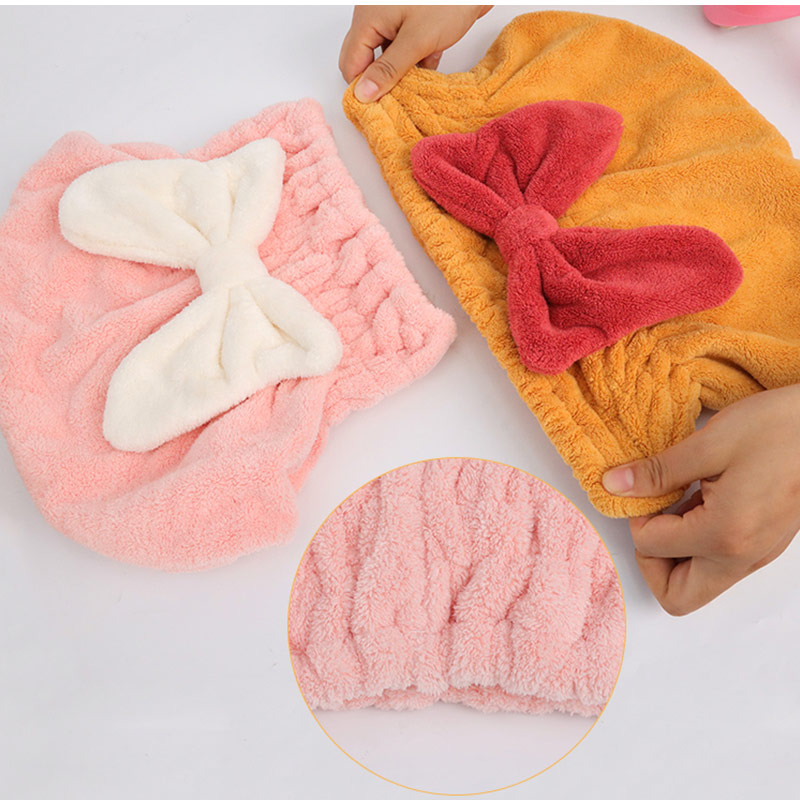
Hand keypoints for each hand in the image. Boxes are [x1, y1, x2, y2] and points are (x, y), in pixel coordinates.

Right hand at [339, 5, 491, 102]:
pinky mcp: (410, 22)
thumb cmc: (446, 1)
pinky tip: (426, 72)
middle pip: (364, 60)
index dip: (362, 88)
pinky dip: (413, 63)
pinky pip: (402, 49)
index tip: (379, 108)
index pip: (351, 63)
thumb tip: (363, 95)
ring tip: (414, 88)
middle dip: (379, 82)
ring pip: (385, 57)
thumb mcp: (417, 40)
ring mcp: (392, 19)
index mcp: (368, 18)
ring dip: (398, 74)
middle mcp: (374, 17)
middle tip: (396, 100)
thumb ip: (389, 69)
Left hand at [602, 384, 799, 614]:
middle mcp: (742, 557)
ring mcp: (757, 554)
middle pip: (677, 595)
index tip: (644, 488)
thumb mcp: (711, 444)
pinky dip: (697, 542)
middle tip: (652, 516)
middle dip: (651, 561)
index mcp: (725, 534)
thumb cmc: (782, 428)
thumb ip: (659, 472)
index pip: (652, 549)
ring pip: (699, 583)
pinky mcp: (764, 544)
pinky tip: (700, 499)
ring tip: (679, 500)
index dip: (636, 518)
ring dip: (674, 552)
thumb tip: (615, 485)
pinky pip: (719, 563)